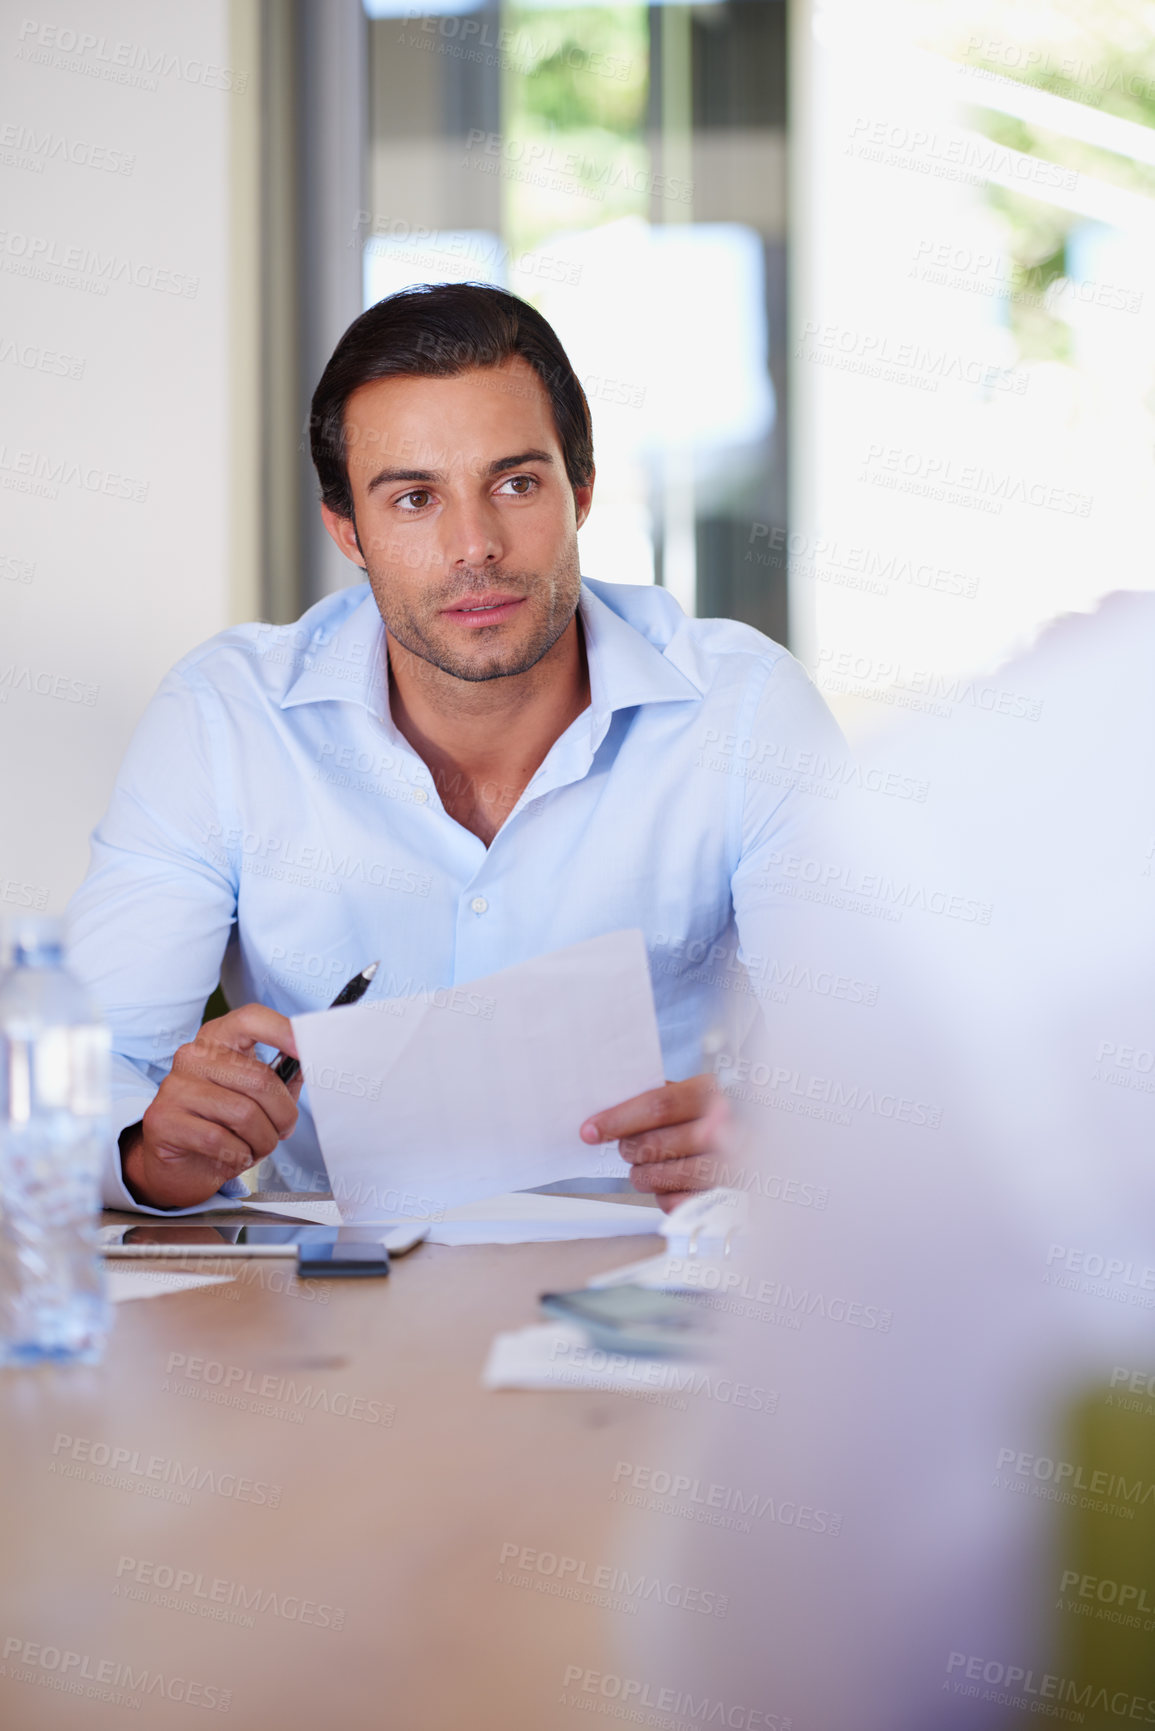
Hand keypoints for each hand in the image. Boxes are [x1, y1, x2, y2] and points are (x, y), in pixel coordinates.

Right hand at [120, 1005, 300, 1209]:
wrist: (181, 1165)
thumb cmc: (225, 1126)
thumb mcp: (260, 1098)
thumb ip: (283, 1077)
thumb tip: (309, 1062)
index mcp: (218, 1039)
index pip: (251, 1019)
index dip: (282, 1031)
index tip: (307, 1049)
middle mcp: (193, 1055)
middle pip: (259, 1079)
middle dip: (283, 1115)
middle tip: (283, 1130)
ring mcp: (174, 1086)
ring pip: (244, 1113)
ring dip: (262, 1141)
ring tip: (255, 1147)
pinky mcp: (162, 1119)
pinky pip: (219, 1140)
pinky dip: (238, 1155)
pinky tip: (232, 1155)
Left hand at [580, 1074, 728, 1214]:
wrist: (760, 1149)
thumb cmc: (712, 1120)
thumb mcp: (692, 1097)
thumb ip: (657, 1100)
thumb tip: (603, 1117)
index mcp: (712, 1093)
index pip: (658, 1105)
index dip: (618, 1119)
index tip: (590, 1131)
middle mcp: (727, 1127)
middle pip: (654, 1144)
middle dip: (629, 1150)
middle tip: (627, 1149)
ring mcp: (730, 1166)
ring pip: (661, 1176)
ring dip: (642, 1175)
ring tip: (647, 1168)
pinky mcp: (726, 1198)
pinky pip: (675, 1204)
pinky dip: (663, 1197)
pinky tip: (670, 1185)